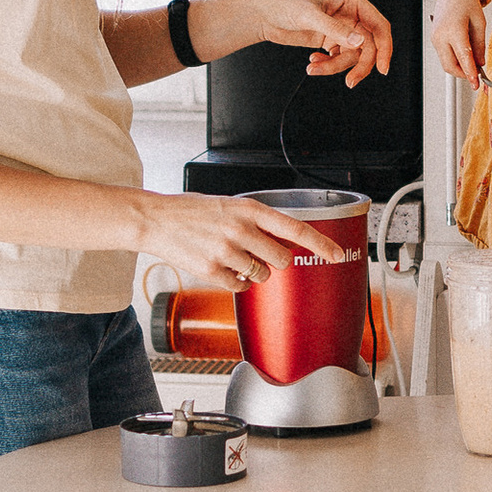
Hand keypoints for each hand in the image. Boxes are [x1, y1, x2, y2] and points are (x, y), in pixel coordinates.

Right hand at [136, 188, 349, 291]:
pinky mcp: (211, 271)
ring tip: (231, 257)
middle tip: (257, 253)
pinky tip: (221, 268)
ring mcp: (226, 251)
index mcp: (248, 209)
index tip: (337, 254)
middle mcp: (240, 229)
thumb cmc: (191, 212)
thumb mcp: (228, 204)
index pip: (295, 228)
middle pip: (282, 259)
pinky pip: (240, 287)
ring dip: (253, 272)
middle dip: (275, 261)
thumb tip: (281, 240)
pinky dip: (236, 282)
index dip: (320, 243)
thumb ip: (255, 220)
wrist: (154, 219)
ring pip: (262, 275)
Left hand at [255, 0, 391, 86]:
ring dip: (335, 66)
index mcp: (351, 0)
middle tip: (350, 81)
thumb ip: (335, 29)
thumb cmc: (284, 3)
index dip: (384, 47)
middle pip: (368, 46)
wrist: (264, 14)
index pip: (378, 25)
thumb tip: (358, 41)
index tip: (382, 67)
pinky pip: (338, 59)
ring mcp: (340, 29)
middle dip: (358, 65)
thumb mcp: (309, 15)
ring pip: (351, 56)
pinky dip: (328, 65)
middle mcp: (349, 14)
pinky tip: (314, 62)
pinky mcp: (330, 40)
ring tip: (315, 67)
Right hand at [429, 0, 488, 88]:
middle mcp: (441, 36)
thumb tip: (480, 63)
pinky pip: (444, 55)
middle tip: (476, 77)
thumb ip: (480, 45)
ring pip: (446, 63)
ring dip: (459, 67)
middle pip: (450, 66)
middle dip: (463, 74)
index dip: (471, 74)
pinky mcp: (434, 38)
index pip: (463, 59)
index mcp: (454, 30)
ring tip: (473, 63)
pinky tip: (465, 56)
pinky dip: (454, 59)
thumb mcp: (479, 22)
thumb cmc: (466, 0)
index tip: (476, 84)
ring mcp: (435, 38)